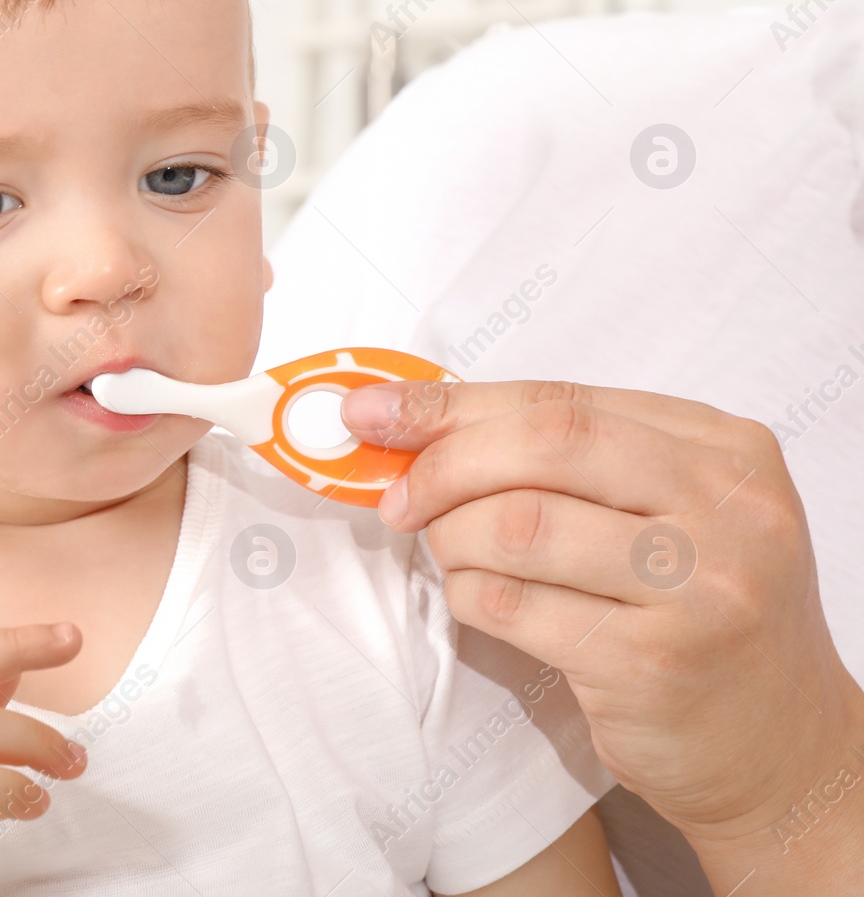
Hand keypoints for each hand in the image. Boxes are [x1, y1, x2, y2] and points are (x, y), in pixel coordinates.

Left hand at [341, 380, 863, 891]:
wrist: (779, 751)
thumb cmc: (697, 615)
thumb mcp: (665, 512)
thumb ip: (563, 458)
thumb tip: (412, 419)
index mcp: (726, 450)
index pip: (562, 402)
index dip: (452, 404)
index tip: (374, 411)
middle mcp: (728, 510)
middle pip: (544, 446)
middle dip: (442, 464)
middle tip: (397, 497)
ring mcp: (698, 588)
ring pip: (519, 525)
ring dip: (452, 539)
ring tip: (450, 555)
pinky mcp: (653, 664)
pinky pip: (515, 607)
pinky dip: (469, 596)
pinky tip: (477, 599)